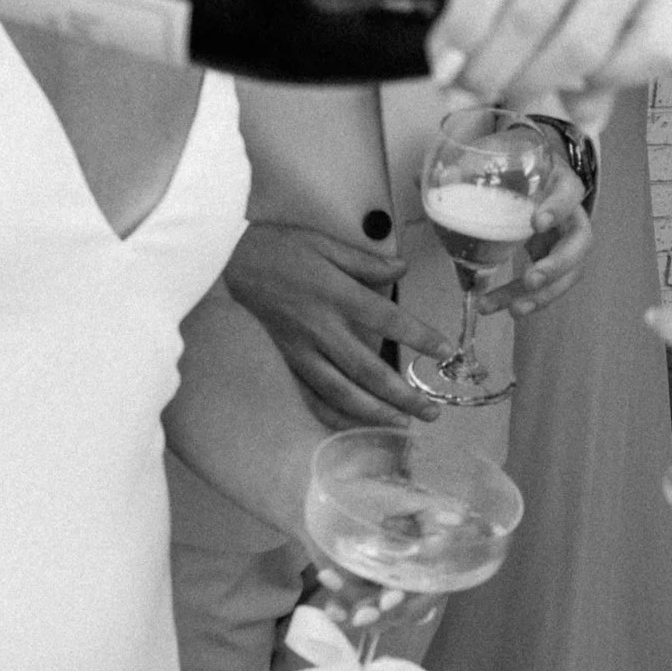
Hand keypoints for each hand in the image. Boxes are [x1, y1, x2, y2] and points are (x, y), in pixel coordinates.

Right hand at [224, 222, 451, 425]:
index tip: (445, 350)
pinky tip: (355, 427)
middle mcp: (320, 328)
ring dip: (374, 413)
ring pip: (340, 391)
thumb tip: (402, 268)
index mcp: (335, 294)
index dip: (419, 336)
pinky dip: (333, 415)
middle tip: (431, 411)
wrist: (226, 261)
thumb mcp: (324, 243)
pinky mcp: (285, 361)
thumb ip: (365, 261)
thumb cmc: (279, 248)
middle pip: (368, 370)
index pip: (387, 319)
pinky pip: (311, 396)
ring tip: (403, 426)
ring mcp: (300, 350)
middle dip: (402, 395)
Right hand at [421, 0, 671, 103]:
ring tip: (452, 80)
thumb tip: (589, 118)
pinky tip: (440, 50)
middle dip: (526, 83)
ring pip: (537, 19)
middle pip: (590, 45)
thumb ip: (600, 29)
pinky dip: (462, 27)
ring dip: (486, 65)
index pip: (665, 50)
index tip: (560, 93)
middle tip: (481, 98)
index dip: (608, 84)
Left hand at [483, 157, 592, 316]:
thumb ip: (467, 168)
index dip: (558, 208)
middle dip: (558, 264)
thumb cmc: (515, 165)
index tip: (537, 223)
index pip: (569, 192)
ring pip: (569, 272)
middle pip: (580, 242)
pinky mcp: (554, 261)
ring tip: (515, 310)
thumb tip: (436, 179)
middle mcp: (571, 214)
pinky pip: (550, 285)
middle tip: (532, 278)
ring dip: (543, 294)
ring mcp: (565, 241)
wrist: (529, 174)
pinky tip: (508, 309)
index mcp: (559, 182)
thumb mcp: (495, 159)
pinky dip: (531, 300)